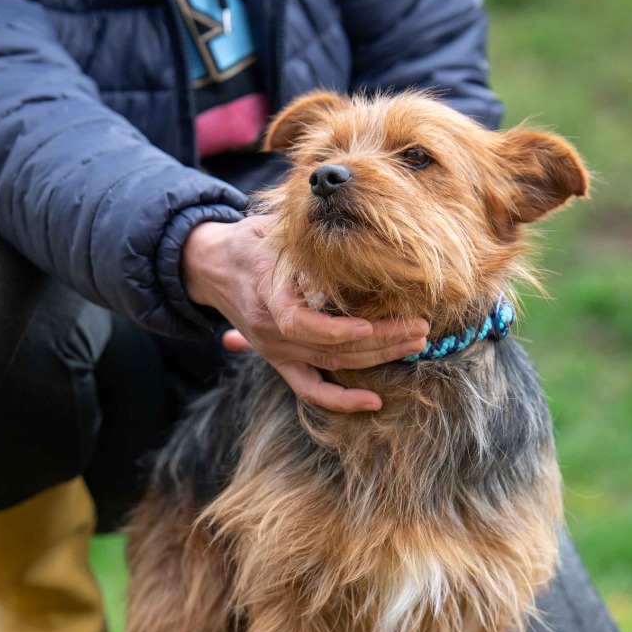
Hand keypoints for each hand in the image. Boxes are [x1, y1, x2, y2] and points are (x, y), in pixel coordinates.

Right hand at [180, 217, 428, 411]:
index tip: (369, 323)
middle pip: (330, 347)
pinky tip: (375, 401)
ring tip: (416, 343)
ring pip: (332, 365)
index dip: (335, 329)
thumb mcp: (270, 229)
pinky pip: (310, 391)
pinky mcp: (281, 362)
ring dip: (378, 358)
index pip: (298, 324)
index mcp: (266, 295)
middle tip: (420, 328)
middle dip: (381, 339)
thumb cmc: (248, 241)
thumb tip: (346, 231)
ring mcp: (276, 351)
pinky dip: (341, 401)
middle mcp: (270, 332)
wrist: (211, 267)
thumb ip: (304, 237)